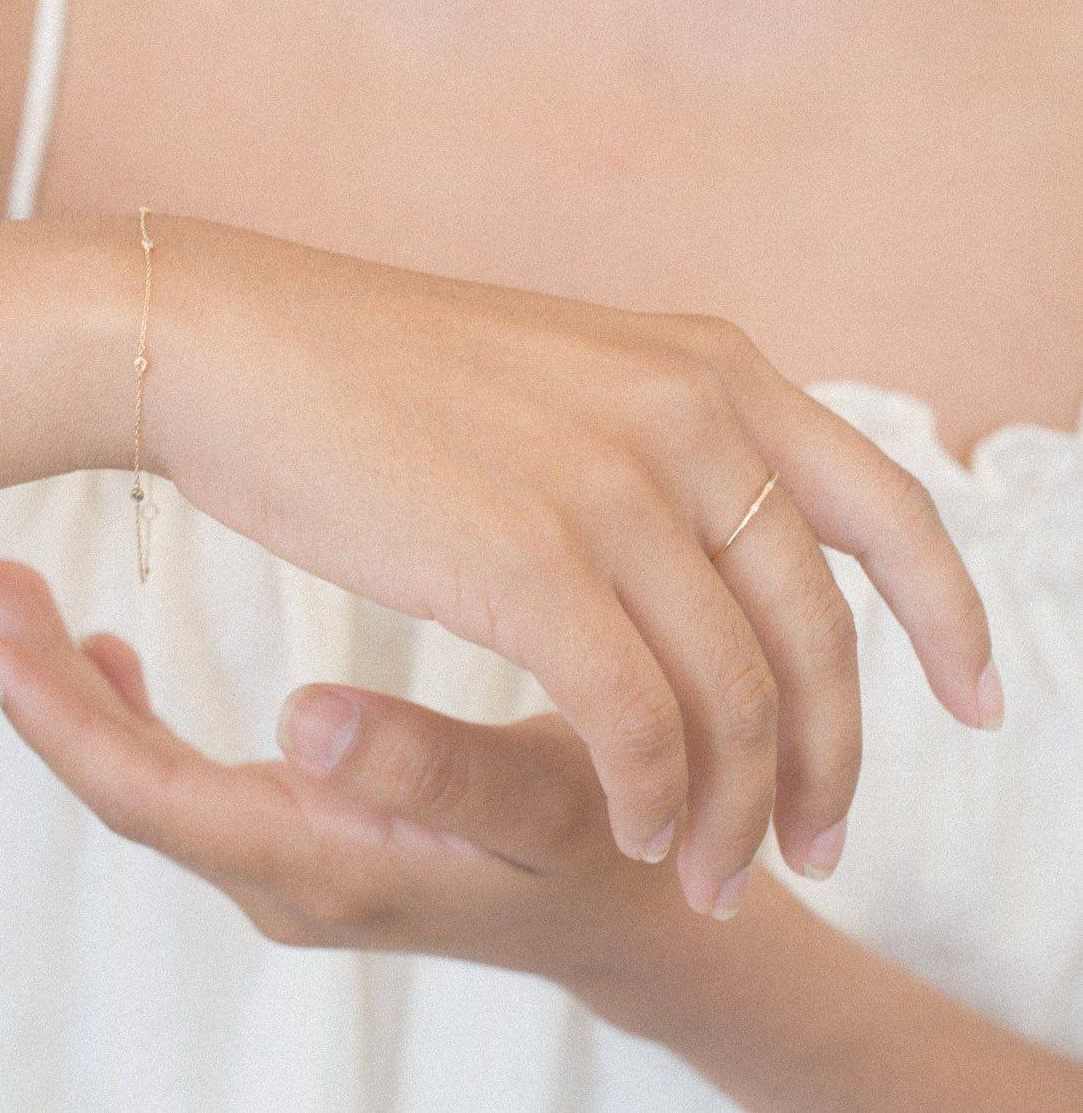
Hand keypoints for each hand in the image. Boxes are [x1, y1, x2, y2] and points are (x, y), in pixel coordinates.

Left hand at [0, 556, 717, 984]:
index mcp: (326, 865)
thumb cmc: (603, 844)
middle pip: (126, 785)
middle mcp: (285, 872)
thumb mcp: (539, 802)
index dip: (66, 718)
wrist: (636, 906)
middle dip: (42, 688)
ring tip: (22, 606)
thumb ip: (428, 771)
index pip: (153, 798)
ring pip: (146, 776)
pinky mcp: (306, 829)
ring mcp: (290, 856)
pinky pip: (184, 777)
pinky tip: (114, 658)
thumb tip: (302, 720)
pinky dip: (132, 715)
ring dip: (75, 696)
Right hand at [141, 217, 997, 916]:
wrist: (240, 343)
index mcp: (707, 368)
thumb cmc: (380, 373)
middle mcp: (685, 416)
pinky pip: (633, 717)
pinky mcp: (525, 557)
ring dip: (731, 806)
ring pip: (732, 694)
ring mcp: (610, 485)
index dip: (949, 619)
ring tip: (705, 872)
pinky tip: (626, 830)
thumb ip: (654, 448)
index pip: (884, 511)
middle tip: (815, 845)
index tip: (977, 705)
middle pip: (815, 633)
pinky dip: (647, 793)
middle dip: (832, 761)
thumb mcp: (567, 381)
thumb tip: (707, 542)